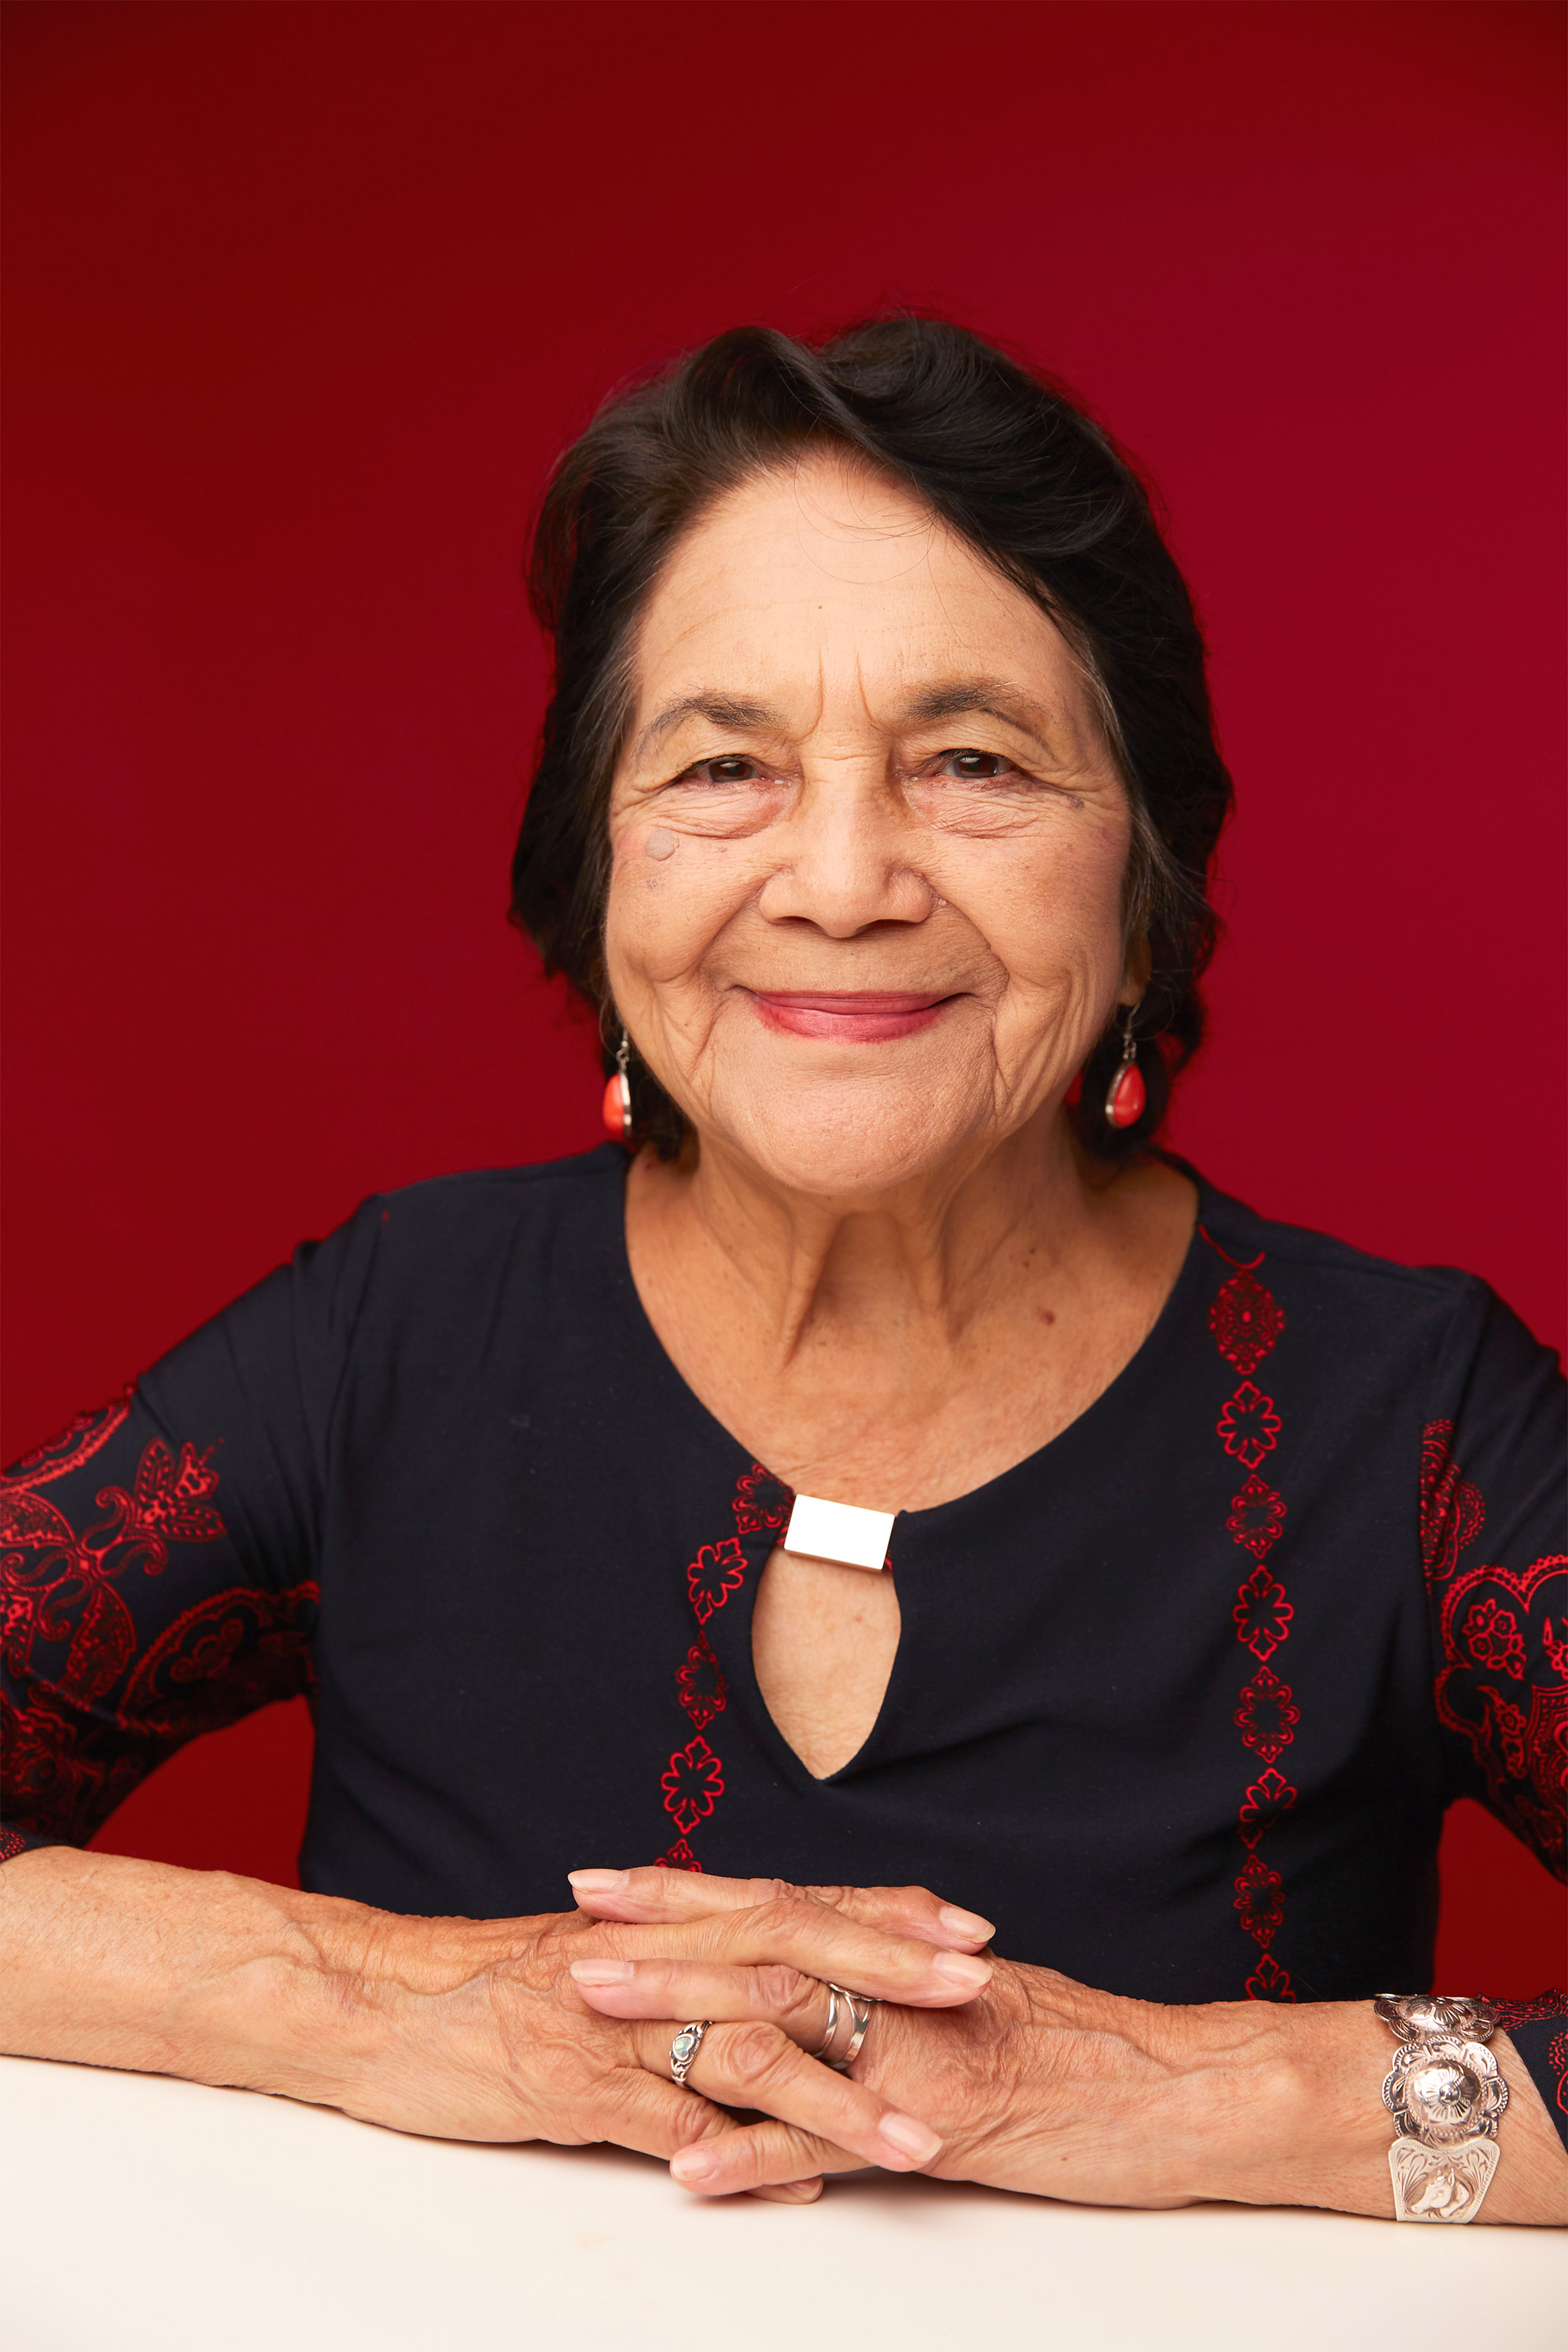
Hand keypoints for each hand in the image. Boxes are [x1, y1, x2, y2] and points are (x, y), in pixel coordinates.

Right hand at [309, 1867, 993, 2202]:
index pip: (794, 1905)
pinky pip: (668, 2127)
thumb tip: (764, 1999)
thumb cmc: (484, 1987)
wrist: (372, 2003)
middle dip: (890, 1973)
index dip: (881, 1914)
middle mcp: (652, 1960)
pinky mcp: (572, 2089)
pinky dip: (735, 2159)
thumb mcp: (596, 1959)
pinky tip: (796, 2188)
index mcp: (666, 1927)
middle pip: (789, 1955)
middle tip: (979, 1987)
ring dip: (840, 2094)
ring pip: (745, 2049)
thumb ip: (680, 1972)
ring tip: (918, 2137)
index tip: (964, 1924)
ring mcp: (615, 2024)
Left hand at [570, 1867, 1567, 2221]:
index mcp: (906, 1958)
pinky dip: (762, 2152)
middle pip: (763, 1946)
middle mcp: (904, 1988)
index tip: (609, 1880)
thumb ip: (903, 1996)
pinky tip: (693, 2169)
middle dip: (661, 1934)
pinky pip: (840, 2141)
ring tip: (598, 2010)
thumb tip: (829, 1993)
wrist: (1195, 2091)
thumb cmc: (1096, 2058)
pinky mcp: (948, 2126)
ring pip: (785, 2022)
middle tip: (575, 1922)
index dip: (690, 1893)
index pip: (779, 1908)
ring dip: (683, 2016)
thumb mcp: (983, 2011)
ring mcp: (921, 2051)